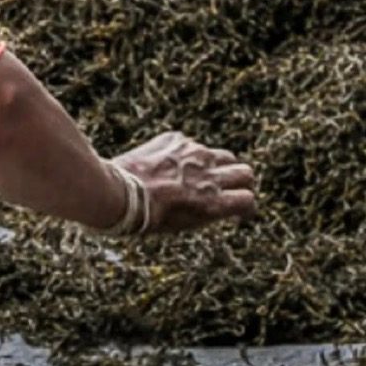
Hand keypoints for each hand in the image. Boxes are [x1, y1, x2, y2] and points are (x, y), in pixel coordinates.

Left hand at [110, 131, 256, 233]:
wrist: (118, 194)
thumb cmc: (147, 217)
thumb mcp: (183, 225)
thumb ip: (207, 211)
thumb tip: (221, 204)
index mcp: (212, 202)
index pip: (248, 199)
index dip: (245, 205)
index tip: (239, 208)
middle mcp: (209, 176)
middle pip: (245, 172)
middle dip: (240, 182)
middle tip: (229, 188)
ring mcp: (194, 153)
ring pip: (223, 156)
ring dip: (218, 166)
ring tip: (202, 174)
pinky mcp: (177, 140)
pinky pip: (191, 144)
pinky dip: (188, 154)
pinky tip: (171, 164)